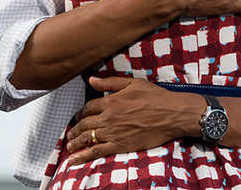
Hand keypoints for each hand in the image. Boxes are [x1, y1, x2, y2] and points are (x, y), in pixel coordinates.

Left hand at [65, 76, 202, 165]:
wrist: (171, 113)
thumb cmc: (155, 97)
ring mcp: (113, 133)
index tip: (79, 116)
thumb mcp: (132, 83)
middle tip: (70, 132)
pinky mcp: (120, 145)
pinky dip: (83, 156)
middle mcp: (109, 117)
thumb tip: (92, 80)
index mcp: (111, 101)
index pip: (89, 107)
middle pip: (85, 124)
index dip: (81, 112)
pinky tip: (75, 160)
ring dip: (75, 142)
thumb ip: (109, 83)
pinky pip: (97, 152)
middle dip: (75, 129)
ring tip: (69, 146)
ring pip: (88, 138)